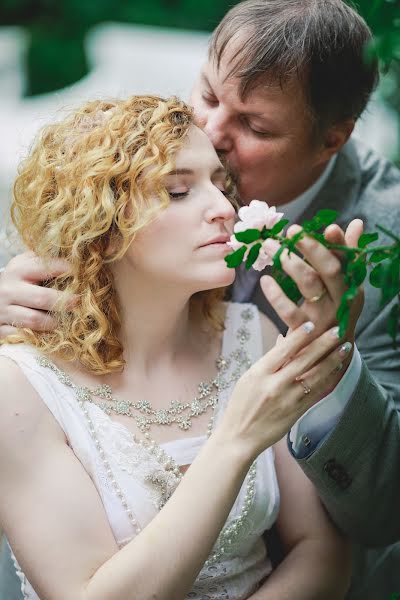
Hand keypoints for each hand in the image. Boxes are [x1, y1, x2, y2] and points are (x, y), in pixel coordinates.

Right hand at [0, 251, 73, 338]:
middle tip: (79, 303)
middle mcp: (9, 290)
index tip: (83, 275)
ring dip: (55, 322)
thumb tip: (76, 259)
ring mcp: (3, 311)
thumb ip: (44, 261)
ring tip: (68, 322)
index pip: (45, 268)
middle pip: (42, 298)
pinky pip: (23, 336)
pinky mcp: (0, 330)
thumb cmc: (16, 281)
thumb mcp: (24, 266)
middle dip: (65, 301)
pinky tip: (51, 335)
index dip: (67, 271)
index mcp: (17, 270)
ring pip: (34, 320)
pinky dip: (39, 336)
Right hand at [221, 321, 350, 457]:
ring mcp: (287, 400)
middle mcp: (274, 385)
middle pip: (303, 360)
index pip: (282, 350)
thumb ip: (269, 361)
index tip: (312, 324)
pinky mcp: (296, 412)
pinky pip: (316, 392)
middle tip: (338, 330)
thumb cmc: (241, 405)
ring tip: (344, 348)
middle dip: (323, 343)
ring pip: (314, 376)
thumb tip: (283, 340)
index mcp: (258, 374)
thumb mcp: (249, 379)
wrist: (239, 437)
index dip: (298, 336)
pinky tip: (336, 369)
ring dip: (332, 360)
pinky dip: (327, 379)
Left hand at [259, 219, 363, 363]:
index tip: (328, 228)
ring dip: (288, 262)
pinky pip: (289, 311)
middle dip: (312, 247)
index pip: (348, 261)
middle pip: (329, 269)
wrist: (329, 356)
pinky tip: (265, 280)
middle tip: (292, 230)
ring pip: (308, 285)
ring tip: (269, 246)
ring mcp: (323, 316)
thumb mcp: (346, 286)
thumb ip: (348, 254)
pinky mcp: (304, 331)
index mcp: (350, 286)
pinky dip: (275, 295)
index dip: (340, 244)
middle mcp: (340, 300)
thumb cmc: (336, 311)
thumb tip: (355, 223)